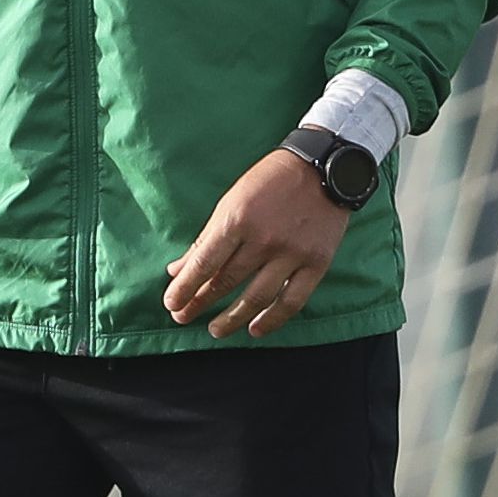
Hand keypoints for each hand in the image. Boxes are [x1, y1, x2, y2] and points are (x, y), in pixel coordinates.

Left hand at [165, 149, 352, 338]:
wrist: (325, 167)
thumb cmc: (271, 181)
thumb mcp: (232, 200)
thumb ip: (206, 238)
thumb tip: (178, 270)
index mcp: (237, 219)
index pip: (204, 263)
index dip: (185, 288)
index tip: (171, 304)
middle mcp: (264, 239)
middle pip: (226, 282)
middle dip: (200, 303)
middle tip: (183, 317)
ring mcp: (292, 252)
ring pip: (256, 297)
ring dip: (232, 319)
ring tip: (215, 330)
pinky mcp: (317, 263)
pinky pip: (292, 301)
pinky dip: (272, 319)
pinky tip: (255, 329)